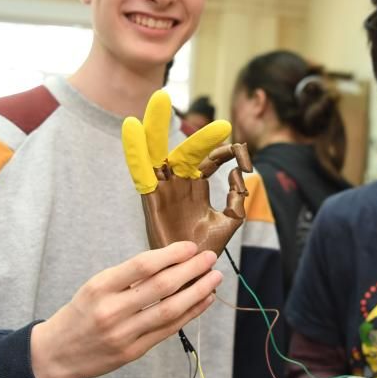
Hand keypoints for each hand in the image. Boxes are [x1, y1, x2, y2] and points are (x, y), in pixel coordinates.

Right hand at [31, 241, 221, 377]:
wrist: (55, 353)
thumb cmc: (80, 313)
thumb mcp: (95, 286)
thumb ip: (128, 277)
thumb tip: (170, 262)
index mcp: (100, 287)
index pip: (143, 266)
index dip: (171, 254)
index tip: (190, 246)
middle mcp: (112, 310)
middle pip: (161, 287)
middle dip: (191, 270)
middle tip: (210, 258)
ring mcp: (124, 334)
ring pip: (170, 310)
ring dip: (197, 292)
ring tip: (214, 278)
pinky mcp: (133, 352)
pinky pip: (168, 330)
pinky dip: (189, 313)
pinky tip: (203, 300)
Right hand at [122, 90, 252, 256]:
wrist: (190, 276)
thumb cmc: (206, 250)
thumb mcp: (230, 220)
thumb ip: (237, 195)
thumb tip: (240, 172)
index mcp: (197, 186)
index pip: (210, 158)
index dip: (227, 151)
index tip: (244, 155)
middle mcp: (179, 184)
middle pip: (184, 149)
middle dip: (190, 129)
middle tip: (195, 107)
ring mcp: (164, 191)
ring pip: (159, 153)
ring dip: (156, 127)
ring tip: (157, 101)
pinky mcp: (151, 201)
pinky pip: (142, 172)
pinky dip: (136, 151)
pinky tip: (132, 130)